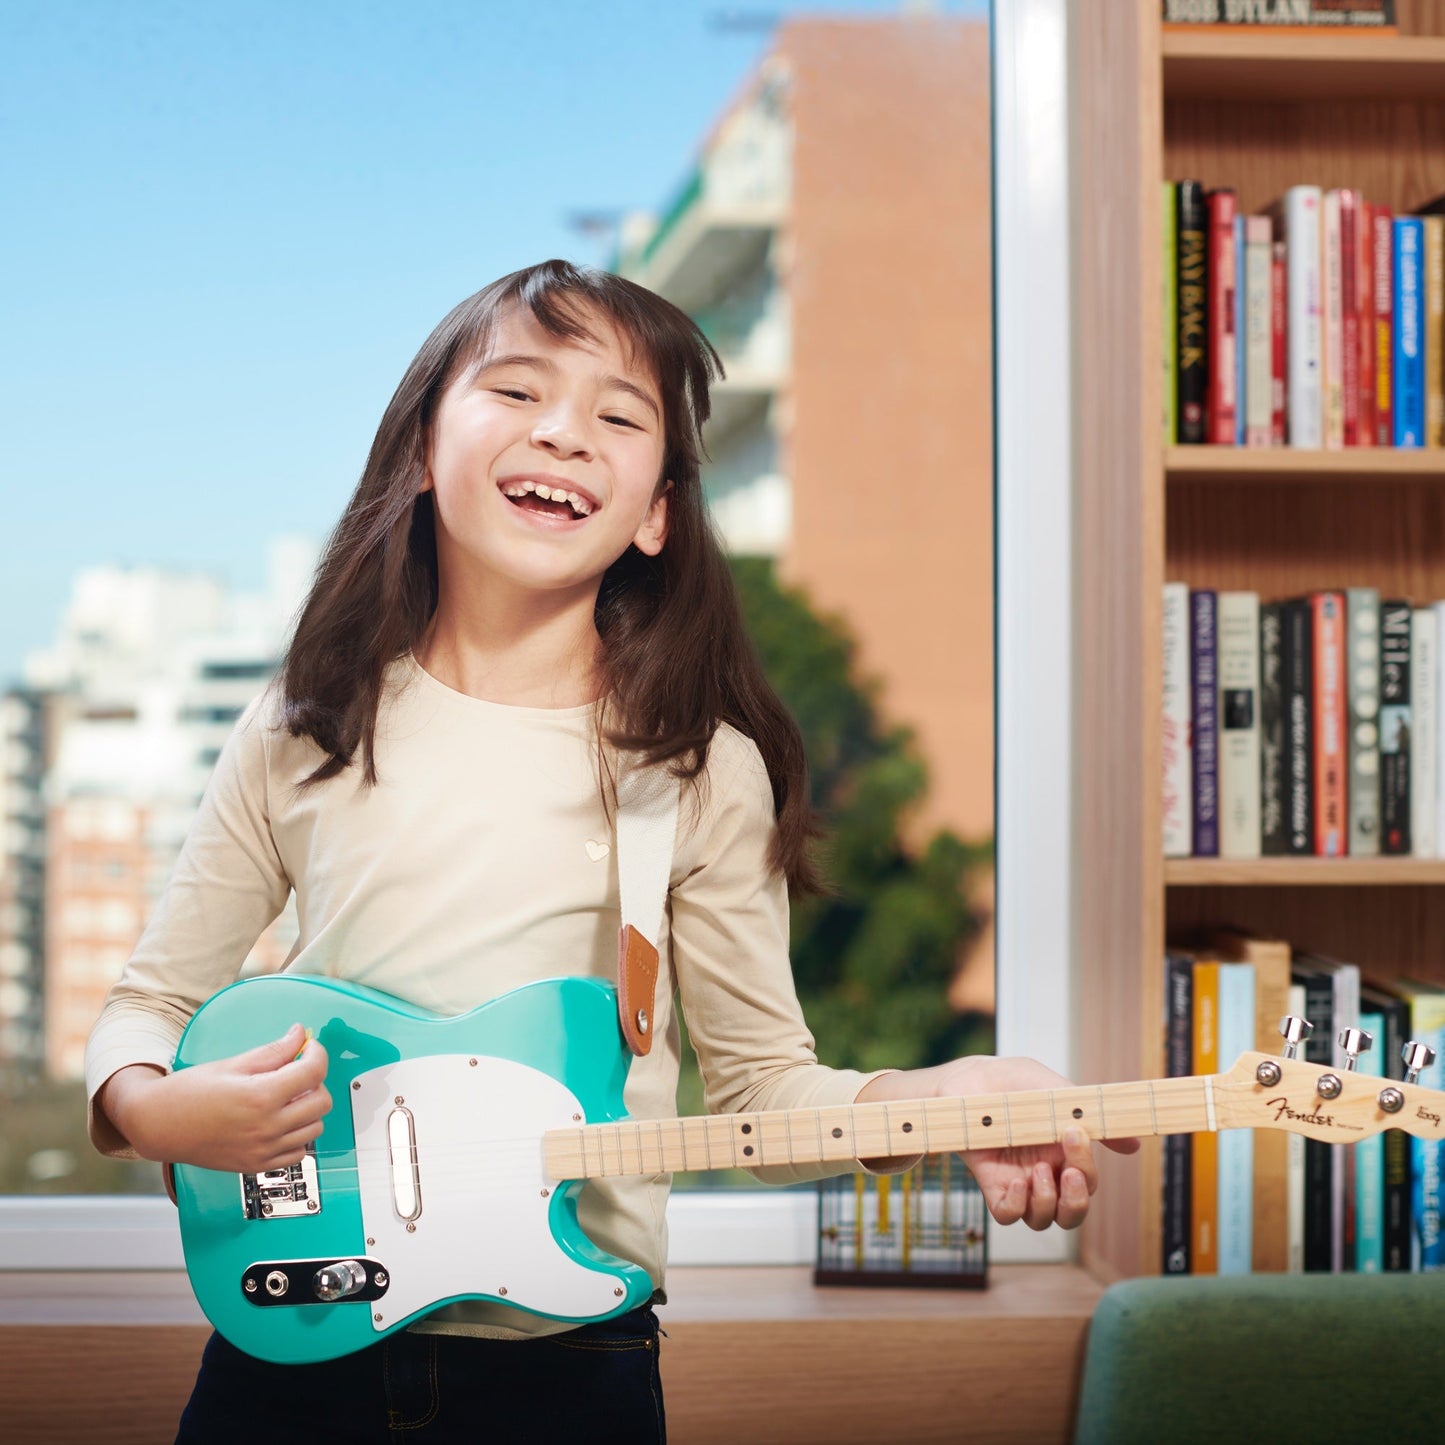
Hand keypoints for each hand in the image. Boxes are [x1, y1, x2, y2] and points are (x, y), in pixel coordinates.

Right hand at [98, 1023, 331, 1173]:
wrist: (158, 1125)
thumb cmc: (188, 1094)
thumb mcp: (231, 1064)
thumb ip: (272, 1052)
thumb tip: (298, 1035)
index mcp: (260, 1097)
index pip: (313, 1072)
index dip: (317, 1053)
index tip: (309, 1048)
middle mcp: (266, 1127)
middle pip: (321, 1101)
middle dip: (315, 1081)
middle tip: (297, 1071)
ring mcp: (262, 1150)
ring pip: (315, 1128)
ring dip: (309, 1108)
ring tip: (289, 1096)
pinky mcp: (256, 1165)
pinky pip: (298, 1153)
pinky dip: (298, 1135)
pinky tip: (282, 1121)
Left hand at [932, 1055, 1140, 1230]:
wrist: (968, 1079)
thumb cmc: (1014, 1082)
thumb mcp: (1056, 1092)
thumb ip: (1090, 1117)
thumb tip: (1134, 1145)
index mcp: (1064, 1153)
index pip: (1088, 1180)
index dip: (1087, 1166)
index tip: (1074, 1135)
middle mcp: (1045, 1172)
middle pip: (1073, 1212)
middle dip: (1076, 1199)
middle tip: (1068, 1170)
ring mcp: (1018, 1181)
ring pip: (1044, 1219)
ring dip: (1047, 1202)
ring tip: (1036, 1170)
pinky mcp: (992, 1185)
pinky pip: (1008, 1215)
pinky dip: (1016, 1207)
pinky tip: (1016, 1183)